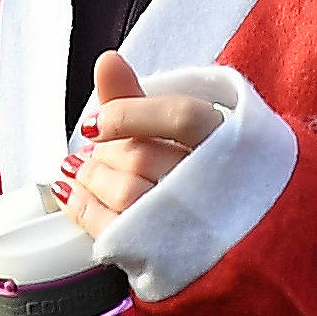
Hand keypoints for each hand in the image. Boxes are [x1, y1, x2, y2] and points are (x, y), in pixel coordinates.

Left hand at [59, 52, 224, 237]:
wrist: (245, 235)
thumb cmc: (207, 173)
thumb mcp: (183, 130)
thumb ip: (140, 97)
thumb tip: (106, 61)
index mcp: (230, 142)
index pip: (180, 117)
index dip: (129, 115)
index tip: (95, 121)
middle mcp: (215, 183)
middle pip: (143, 157)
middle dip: (106, 150)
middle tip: (94, 145)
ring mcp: (191, 223)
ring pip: (125, 193)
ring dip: (91, 178)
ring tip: (83, 169)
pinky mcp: (166, 254)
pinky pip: (114, 231)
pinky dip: (82, 208)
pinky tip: (71, 192)